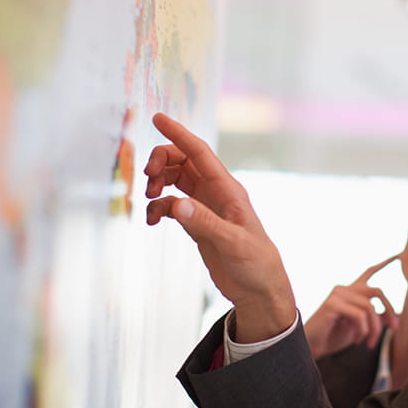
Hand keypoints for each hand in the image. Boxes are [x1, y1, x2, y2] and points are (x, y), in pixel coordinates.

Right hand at [144, 113, 295, 341]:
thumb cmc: (256, 263)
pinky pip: (171, 205)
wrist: (259, 291)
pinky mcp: (197, 224)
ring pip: (175, 180)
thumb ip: (203, 222)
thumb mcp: (232, 243)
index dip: (178, 133)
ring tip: (150, 199)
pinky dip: (158, 208)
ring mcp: (205, 207)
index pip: (199, 153)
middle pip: (182, 161)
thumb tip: (174, 203)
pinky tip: (152, 221)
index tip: (157, 117)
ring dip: (158, 183)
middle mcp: (215, 193)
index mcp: (228, 190)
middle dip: (161, 162)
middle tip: (148, 179)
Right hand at [303, 255, 398, 358]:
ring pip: (369, 307)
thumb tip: (394, 317)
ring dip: (374, 329)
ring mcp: (338, 295)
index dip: (384, 263)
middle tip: (394, 327)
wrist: (313, 346)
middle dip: (389, 310)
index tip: (399, 255)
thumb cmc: (334, 336)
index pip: (369, 272)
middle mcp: (345, 289)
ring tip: (369, 342)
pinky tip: (356, 339)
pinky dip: (362, 330)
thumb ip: (375, 319)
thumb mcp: (361, 327)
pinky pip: (359, 315)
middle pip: (377, 291)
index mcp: (351, 292)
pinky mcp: (332, 305)